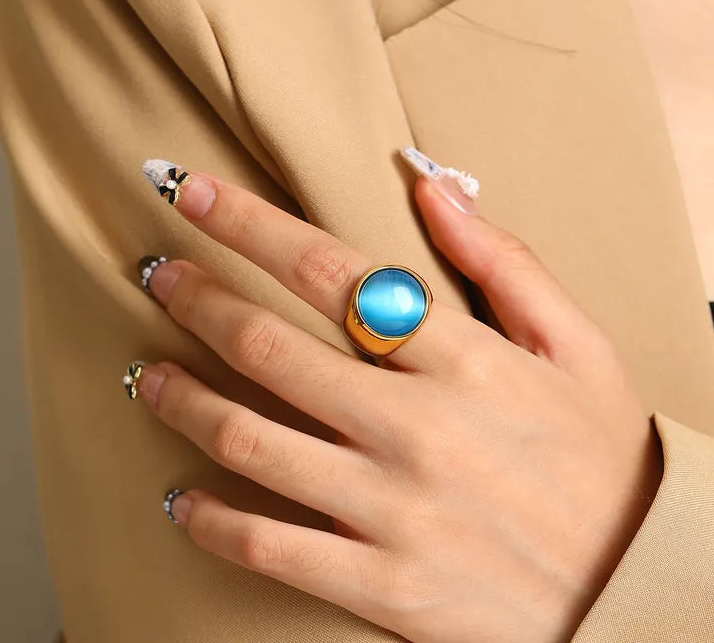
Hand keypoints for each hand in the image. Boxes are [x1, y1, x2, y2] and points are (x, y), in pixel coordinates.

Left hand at [132, 151, 662, 642]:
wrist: (636, 597)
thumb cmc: (608, 463)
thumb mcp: (581, 347)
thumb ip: (505, 261)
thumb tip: (435, 187)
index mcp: (464, 361)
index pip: (331, 271)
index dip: (249, 225)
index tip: (194, 195)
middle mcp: (415, 429)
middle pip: (270, 347)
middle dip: (198, 297)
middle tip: (160, 273)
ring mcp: (390, 511)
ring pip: (250, 442)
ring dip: (182, 399)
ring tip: (147, 372)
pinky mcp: (380, 585)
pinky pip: (268, 547)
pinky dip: (209, 518)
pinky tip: (179, 494)